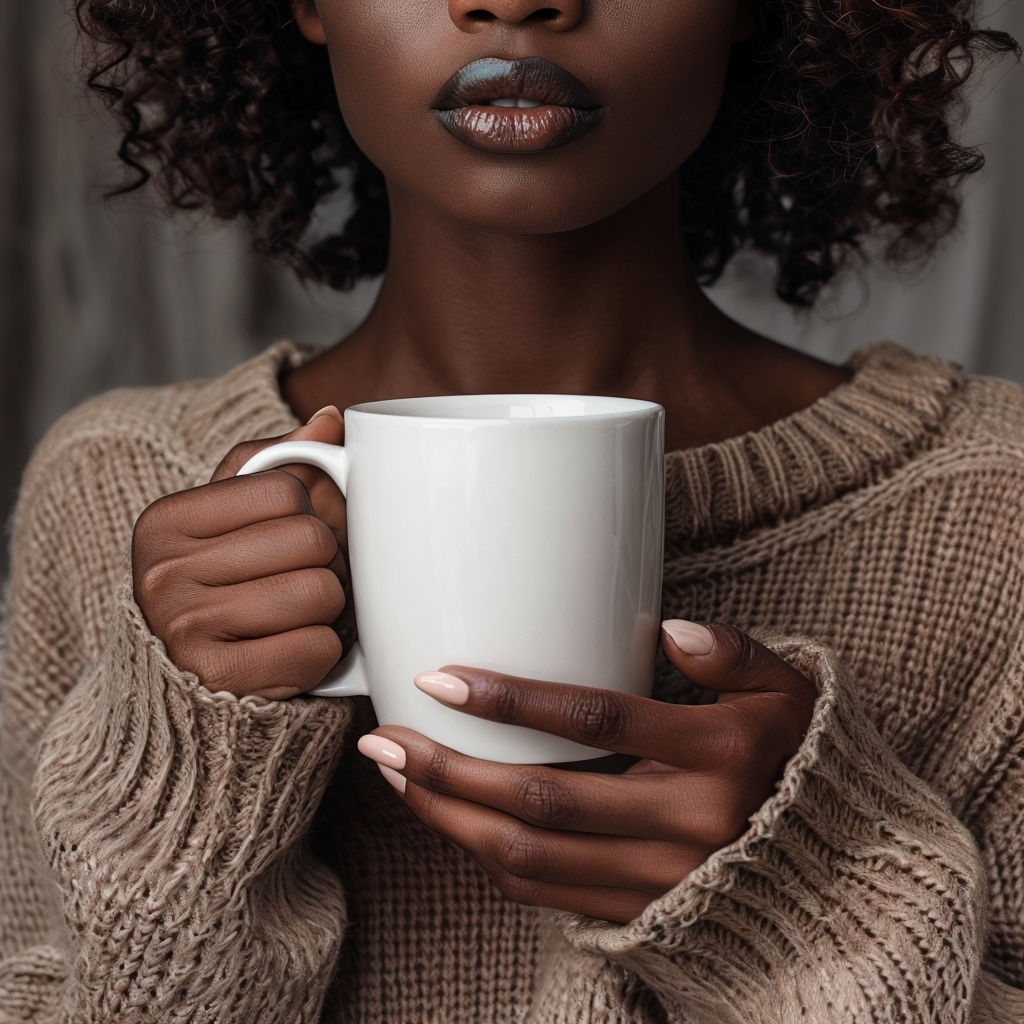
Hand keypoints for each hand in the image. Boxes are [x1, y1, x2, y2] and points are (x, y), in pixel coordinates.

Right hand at [132, 406, 350, 697]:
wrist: (182, 688)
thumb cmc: (221, 587)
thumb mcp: (233, 518)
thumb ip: (279, 462)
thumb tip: (333, 418)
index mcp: (166, 520)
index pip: (290, 490)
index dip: (310, 515)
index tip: (288, 541)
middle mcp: (163, 572)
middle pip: (313, 540)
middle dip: (327, 564)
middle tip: (302, 583)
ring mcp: (185, 630)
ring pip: (323, 592)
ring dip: (329, 611)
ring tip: (298, 618)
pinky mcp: (220, 680)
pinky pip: (319, 649)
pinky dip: (321, 653)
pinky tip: (290, 653)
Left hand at [357, 621, 815, 922]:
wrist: (844, 874)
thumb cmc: (806, 763)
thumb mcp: (793, 692)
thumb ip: (735, 654)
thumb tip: (667, 631)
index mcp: (720, 755)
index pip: (596, 720)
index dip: (512, 701)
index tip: (441, 679)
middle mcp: (688, 825)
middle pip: (544, 800)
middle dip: (451, 770)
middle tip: (387, 738)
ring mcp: (662, 881)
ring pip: (533, 858)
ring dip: (454, 818)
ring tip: (398, 778)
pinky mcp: (644, 914)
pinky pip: (551, 896)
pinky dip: (491, 860)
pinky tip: (454, 823)